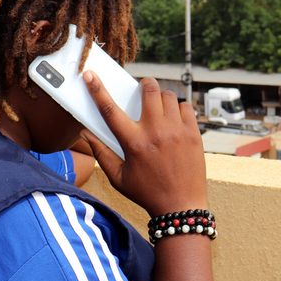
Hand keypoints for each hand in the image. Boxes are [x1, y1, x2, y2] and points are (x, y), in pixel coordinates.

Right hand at [81, 72, 207, 215]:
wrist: (180, 206)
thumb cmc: (147, 193)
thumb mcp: (118, 177)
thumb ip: (101, 153)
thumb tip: (87, 133)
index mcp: (133, 143)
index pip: (110, 109)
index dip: (97, 89)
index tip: (90, 74)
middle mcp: (155, 132)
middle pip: (149, 90)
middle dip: (144, 84)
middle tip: (142, 90)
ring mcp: (177, 131)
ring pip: (169, 96)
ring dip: (161, 97)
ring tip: (158, 108)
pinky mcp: (194, 134)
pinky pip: (186, 107)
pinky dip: (179, 108)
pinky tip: (174, 119)